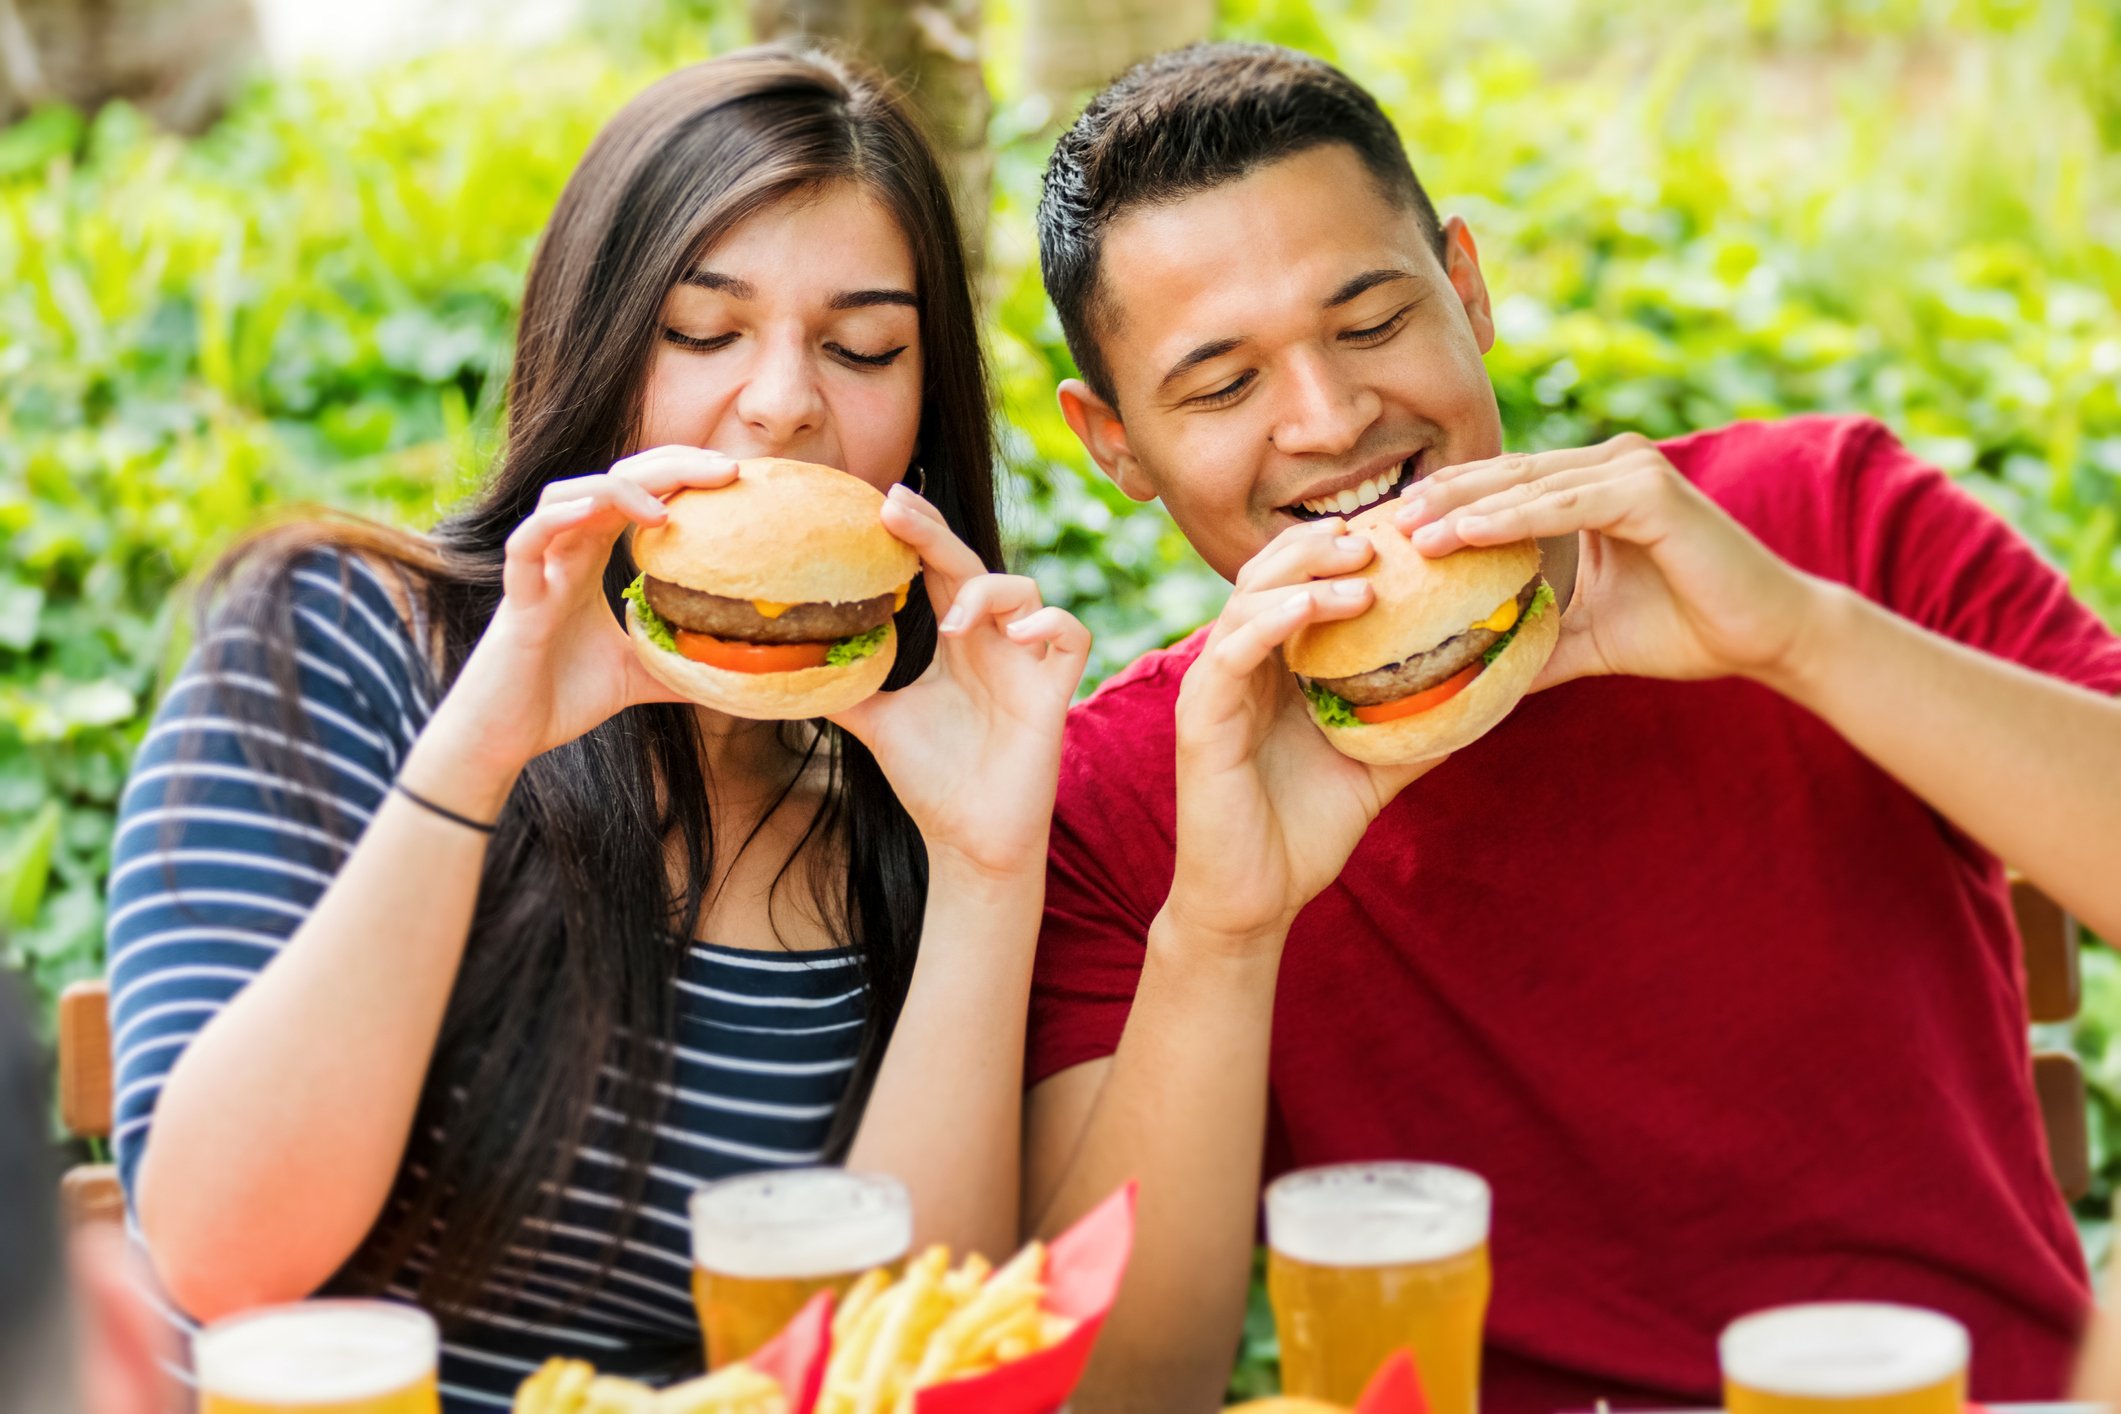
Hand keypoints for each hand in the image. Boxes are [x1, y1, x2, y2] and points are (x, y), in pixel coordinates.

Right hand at [418, 446, 738, 784]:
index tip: (730, 478)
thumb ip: (679, 665)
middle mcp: (563, 555)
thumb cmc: (559, 698)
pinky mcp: (516, 602)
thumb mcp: (638, 676)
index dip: (678, 476)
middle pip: (610, 481)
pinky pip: (526, 546)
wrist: (502, 739)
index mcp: (590, 560)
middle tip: (723, 470)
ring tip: (666, 507)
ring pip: (563, 497)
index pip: (635, 496)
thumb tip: (737, 675)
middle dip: (666, 466)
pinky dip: (556, 521)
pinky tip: (592, 510)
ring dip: (616, 488)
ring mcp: (537, 573)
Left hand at [829, 486, 1090, 881]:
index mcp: (956, 642)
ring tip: (952, 623)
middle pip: (971, 565)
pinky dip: (1051, 623)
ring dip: (988, 592)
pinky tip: (1016, 633)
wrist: (967, 841)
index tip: (879, 504)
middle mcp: (992, 644)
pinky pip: (1072, 637)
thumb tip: (782, 667)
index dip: (917, 535)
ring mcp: (1025, 667)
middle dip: (935, 533)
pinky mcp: (1052, 696)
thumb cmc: (931, 780)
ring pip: (1027, 591)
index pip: (938, 571)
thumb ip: (841, 689)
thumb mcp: (875, 723)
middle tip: (895, 508)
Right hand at [1166, 521, 1437, 954]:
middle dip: (1324, 542)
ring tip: (1364, 564)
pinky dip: (1273, 620)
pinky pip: (1232, 653)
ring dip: (1305, 572)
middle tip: (1385, 531)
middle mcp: (1239, 665)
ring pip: (1249, 599)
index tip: (1403, 531)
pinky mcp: (1200, 718)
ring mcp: (1215, 687)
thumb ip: (1417, 724)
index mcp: (1275, 667)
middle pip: (1270, 573)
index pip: (1301, 583)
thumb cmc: (1308, 832)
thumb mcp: (1379, 765)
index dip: (1343, 549)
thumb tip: (1487, 690)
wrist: (1256, 900)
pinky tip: (1317, 604)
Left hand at [1395, 432, 1827, 689]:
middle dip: (1437, 499)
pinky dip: (1513, 519)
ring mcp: (1632, 471)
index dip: (1444, 506)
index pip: (1501, 488)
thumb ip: (1534, 639)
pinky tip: (1465, 534)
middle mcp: (1610, 466)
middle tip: (1378, 523)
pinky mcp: (1650, 493)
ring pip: (1526, 486)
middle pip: (1503, 477)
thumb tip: (1473, 673)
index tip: (1387, 533)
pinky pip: (1564, 505)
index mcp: (1591, 488)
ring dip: (1462, 507)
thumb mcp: (1588, 637)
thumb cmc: (1687, 630)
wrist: (1766, 638)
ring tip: (1407, 530)